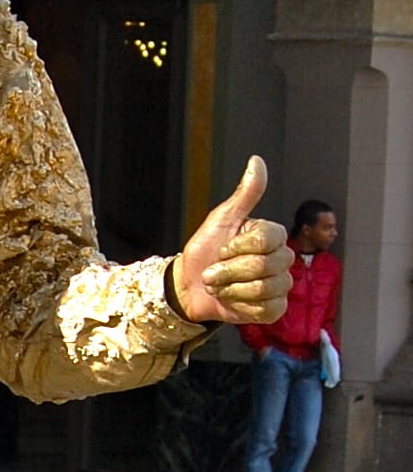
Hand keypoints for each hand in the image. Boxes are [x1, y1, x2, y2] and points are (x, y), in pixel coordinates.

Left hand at [170, 157, 292, 324]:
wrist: (190, 285)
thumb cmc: (205, 251)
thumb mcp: (221, 219)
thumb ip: (244, 194)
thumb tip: (257, 161)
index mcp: (272, 235)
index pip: (265, 240)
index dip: (236, 247)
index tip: (222, 248)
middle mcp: (282, 259)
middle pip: (263, 266)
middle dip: (228, 270)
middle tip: (214, 270)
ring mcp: (280, 285)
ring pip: (263, 289)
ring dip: (231, 289)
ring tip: (220, 286)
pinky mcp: (275, 309)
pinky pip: (265, 309)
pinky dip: (241, 306)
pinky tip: (232, 300)